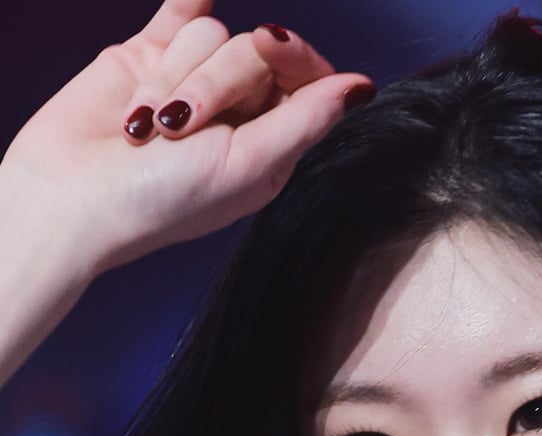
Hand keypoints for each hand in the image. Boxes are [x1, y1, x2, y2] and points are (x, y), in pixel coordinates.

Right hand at [1, 0, 373, 276]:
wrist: (73, 197)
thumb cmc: (162, 203)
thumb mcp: (248, 168)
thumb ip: (306, 123)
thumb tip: (361, 87)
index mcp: (271, 146)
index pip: (304, 77)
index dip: (292, 54)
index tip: (268, 46)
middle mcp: (238, 112)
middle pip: (254, 51)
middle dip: (216, 82)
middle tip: (181, 127)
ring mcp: (191, 81)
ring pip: (210, 35)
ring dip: (175, 76)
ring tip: (147, 126)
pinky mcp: (148, 56)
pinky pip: (182, 12)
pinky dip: (187, 1)